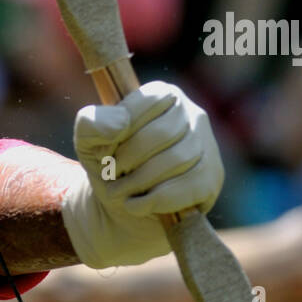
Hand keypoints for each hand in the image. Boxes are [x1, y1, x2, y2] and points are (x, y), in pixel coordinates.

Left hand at [60, 81, 223, 267]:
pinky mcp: (212, 177)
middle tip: (111, 174)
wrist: (121, 206)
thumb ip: (91, 123)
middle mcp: (191, 114)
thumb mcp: (88, 142)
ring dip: (139, 182)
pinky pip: (191, 185)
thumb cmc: (109, 165)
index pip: (147, 102)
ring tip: (119, 192)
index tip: (104, 150)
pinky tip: (136, 205)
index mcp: (162, 95)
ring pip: (179, 159)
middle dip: (128, 160)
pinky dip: (156, 199)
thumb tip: (120, 124)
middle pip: (163, 134)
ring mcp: (207, 146)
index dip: (120, 131)